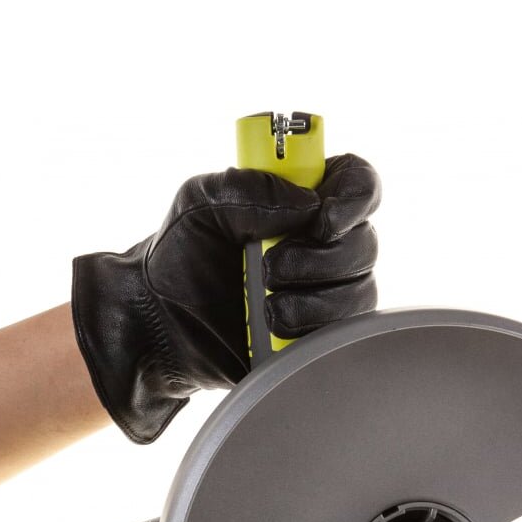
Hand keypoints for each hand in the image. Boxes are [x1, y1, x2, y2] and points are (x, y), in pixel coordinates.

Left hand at [70, 155, 379, 441]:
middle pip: (364, 243)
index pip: (358, 185)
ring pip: (357, 292)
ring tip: (263, 304)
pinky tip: (271, 328)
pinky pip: (339, 335)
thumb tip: (306, 203)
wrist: (157, 322)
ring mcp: (323, 293)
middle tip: (268, 267)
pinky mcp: (314, 337)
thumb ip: (247, 187)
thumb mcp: (199, 203)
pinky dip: (307, 330)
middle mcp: (322, 245)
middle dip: (318, 258)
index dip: (354, 197)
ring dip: (311, 299)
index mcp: (302, 202)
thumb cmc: (178, 256)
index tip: (323, 216)